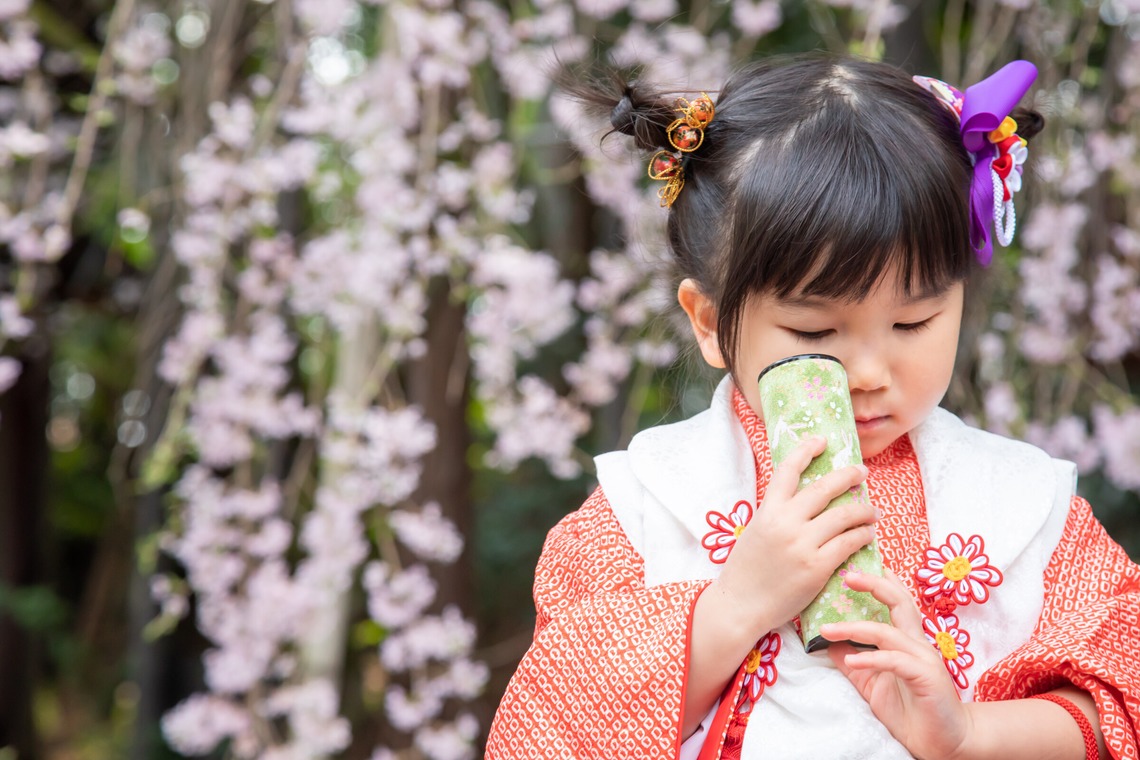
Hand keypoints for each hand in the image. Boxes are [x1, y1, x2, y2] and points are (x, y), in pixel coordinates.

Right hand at [712, 434, 876, 634]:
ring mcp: (803, 544)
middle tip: (861, 471)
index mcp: (767, 510)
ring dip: (864, 510)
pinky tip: (867, 534)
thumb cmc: (746, 570)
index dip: (806, 449)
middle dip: (848, 475)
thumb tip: (804, 500)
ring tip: (871, 510)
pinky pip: (849, 543)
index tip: (821, 440)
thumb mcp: (755, 531)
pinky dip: (863, 535)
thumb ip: (777, 514)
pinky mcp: (817, 567)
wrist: (740, 605)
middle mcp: (785, 522)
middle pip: (825, 488)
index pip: (788, 470)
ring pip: (845, 516)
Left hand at [819, 569, 971, 759]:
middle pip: (899, 602)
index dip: (879, 582)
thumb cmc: (910, 710)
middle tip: (847, 575)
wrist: (942, 743)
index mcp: (908, 640)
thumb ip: (854, 662)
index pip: (896, 602)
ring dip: (855, 628)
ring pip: (888, 632)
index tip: (855, 567)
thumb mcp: (872, 682)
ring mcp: (924, 659)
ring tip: (827, 630)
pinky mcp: (925, 677)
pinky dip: (871, 658)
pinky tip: (851, 660)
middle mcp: (918, 643)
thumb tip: (827, 642)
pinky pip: (894, 661)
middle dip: (874, 584)